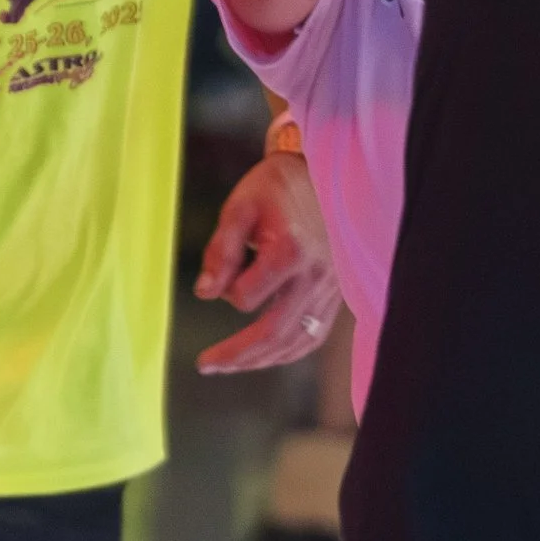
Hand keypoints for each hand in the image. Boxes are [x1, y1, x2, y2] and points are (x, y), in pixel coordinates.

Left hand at [194, 152, 339, 374]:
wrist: (323, 174)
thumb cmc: (277, 188)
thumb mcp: (240, 207)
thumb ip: (221, 250)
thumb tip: (204, 294)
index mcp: (290, 252)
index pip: (246, 298)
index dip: (224, 291)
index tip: (216, 276)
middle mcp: (314, 277)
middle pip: (273, 333)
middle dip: (236, 355)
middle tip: (205, 364)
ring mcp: (329, 290)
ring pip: (294, 342)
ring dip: (258, 361)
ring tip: (227, 366)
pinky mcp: (335, 297)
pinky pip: (312, 337)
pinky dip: (286, 352)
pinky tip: (263, 357)